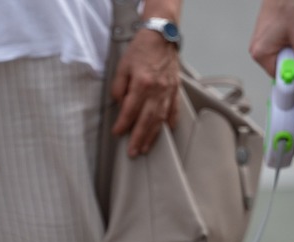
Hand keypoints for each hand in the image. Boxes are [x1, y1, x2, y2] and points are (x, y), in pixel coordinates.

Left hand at [111, 29, 181, 157]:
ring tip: (145, 148)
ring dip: (152, 136)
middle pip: (146, 119)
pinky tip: (167, 131)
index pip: (130, 110)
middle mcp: (156, 90)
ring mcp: (168, 91)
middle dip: (139, 138)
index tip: (117, 133)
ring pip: (160, 118)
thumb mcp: (123, 66)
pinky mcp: (175, 89)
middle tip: (133, 152)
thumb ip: (119, 87)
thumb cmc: (141, 50)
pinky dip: (170, 122)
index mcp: (142, 83)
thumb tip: (120, 105)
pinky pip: (174, 109)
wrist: (162, 36)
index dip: (123, 124)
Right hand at [248, 0, 293, 79]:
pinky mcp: (263, 41)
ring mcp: (258, 46)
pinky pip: (278, 52)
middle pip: (279, 69)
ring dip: (291, 51)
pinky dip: (287, 46)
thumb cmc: (287, 9)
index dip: (293, 73)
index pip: (279, 77)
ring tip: (292, 34)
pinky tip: (289, 33)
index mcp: (261, 54)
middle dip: (293, 59)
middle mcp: (256, 52)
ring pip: (280, 59)